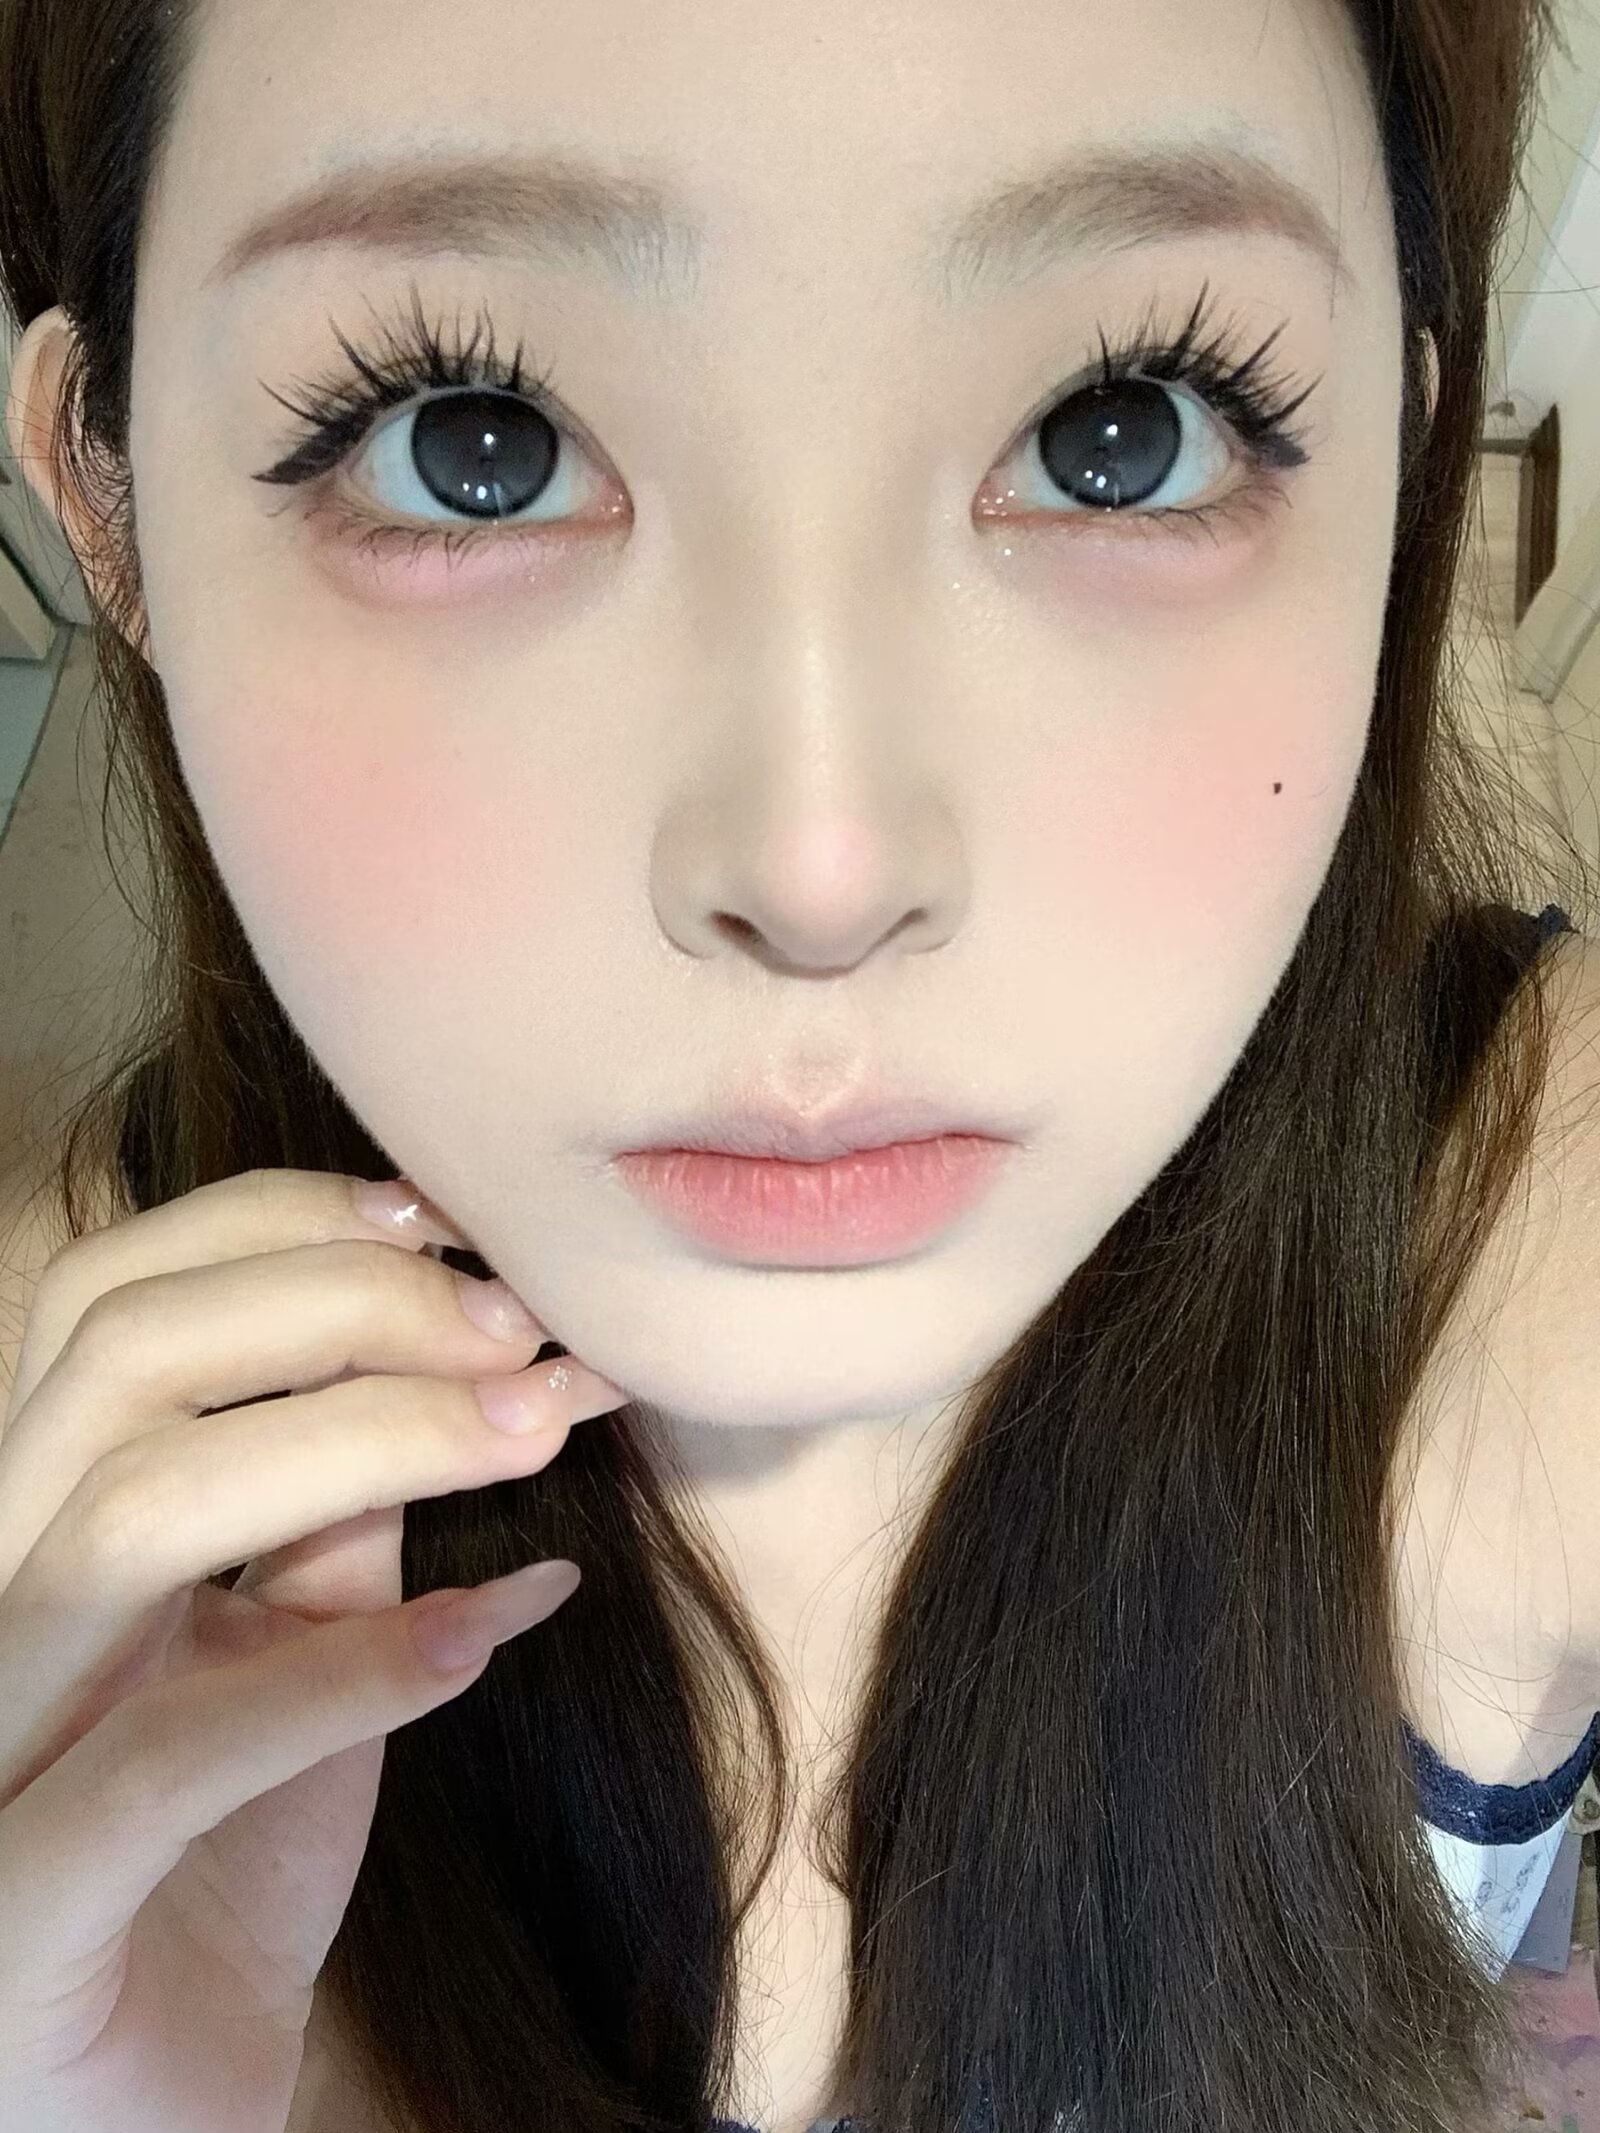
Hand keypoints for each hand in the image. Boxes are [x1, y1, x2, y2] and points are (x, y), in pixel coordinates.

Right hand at [0, 1167, 624, 2132]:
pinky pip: (169, 1754)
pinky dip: (353, 1673)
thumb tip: (464, 1345)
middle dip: (345, 1308)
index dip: (276, 1229)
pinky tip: (500, 1617)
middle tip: (524, 1330)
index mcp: (35, 1521)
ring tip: (534, 1430)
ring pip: (128, 1519)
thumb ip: (335, 1507)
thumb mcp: (295, 1647)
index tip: (450, 1226)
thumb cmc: (224, 1860)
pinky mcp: (19, 1908)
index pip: (110, 1300)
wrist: (158, 2115)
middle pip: (120, 1363)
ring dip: (364, 1442)